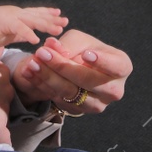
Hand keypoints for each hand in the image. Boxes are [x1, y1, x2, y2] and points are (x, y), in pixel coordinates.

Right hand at [0, 4, 66, 47]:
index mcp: (18, 15)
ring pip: (33, 20)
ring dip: (46, 25)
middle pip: (39, 16)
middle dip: (53, 19)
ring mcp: (12, 17)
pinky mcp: (6, 23)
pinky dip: (28, 34)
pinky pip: (19, 28)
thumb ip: (20, 33)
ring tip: (57, 30)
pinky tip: (36, 40)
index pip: (37, 13)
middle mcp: (18, 13)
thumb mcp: (9, 32)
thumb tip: (31, 36)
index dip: (49, 14)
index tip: (60, 15)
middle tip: (66, 22)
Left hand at [12, 30, 131, 116]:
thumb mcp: (80, 40)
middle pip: (87, 80)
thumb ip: (68, 43)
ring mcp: (97, 104)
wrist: (79, 68)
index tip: (87, 54)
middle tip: (42, 52)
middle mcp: (114, 89)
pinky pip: (59, 100)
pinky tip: (30, 72)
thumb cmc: (86, 50)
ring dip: (48, 78)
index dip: (102, 62)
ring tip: (32, 63)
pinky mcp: (79, 111)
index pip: (116, 66)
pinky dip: (42, 85)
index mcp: (121, 67)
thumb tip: (52, 47)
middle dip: (62, 66)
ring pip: (70, 93)